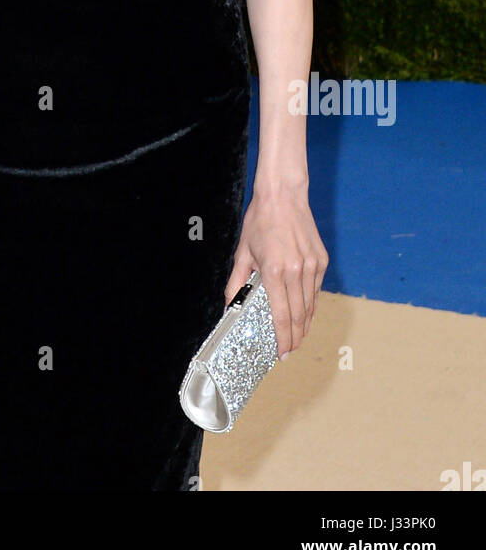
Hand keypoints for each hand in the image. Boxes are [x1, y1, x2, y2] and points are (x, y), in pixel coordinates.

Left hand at [225, 186, 328, 358]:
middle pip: (299, 316)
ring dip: (304, 324)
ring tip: (297, 337)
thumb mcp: (242, 252)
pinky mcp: (321, 260)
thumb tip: (229, 305)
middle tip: (289, 351)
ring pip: (311, 306)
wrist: (283, 195)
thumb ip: (236, 282)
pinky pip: (316, 290)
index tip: (282, 354)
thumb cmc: (260, 221)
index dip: (283, 339)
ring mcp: (312, 266)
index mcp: (274, 271)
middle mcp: (297, 271)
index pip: (282, 316)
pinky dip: (311, 305)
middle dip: (295, 338)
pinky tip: (304, 312)